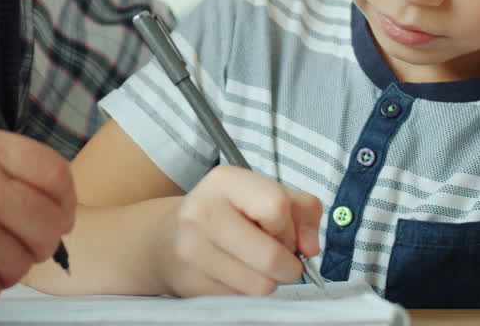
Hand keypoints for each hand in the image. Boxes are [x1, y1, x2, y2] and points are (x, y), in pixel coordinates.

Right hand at [151, 165, 322, 296]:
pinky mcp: (190, 282)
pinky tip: (234, 274)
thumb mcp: (263, 194)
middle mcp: (202, 211)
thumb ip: (302, 210)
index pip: (276, 207)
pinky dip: (246, 291)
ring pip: (260, 286)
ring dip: (268, 280)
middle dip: (288, 265)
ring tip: (255, 265)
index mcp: (224, 181)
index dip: (290, 227)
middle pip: (271, 256)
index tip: (283, 231)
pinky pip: (241, 299)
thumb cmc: (227, 213)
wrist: (167, 237)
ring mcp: (192, 249)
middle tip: (280, 258)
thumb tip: (311, 248)